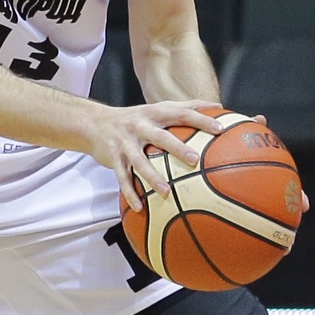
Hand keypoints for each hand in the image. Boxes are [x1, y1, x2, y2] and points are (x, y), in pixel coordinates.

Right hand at [86, 98, 228, 193]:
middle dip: (177, 148)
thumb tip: (218, 107)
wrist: (94, 122)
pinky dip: (130, 193)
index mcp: (155, 113)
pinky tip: (139, 207)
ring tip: (167, 192)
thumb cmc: (135, 118)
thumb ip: (185, 107)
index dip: (200, 119)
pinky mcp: (113, 157)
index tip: (219, 129)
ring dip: (152, 177)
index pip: (181, 113)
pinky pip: (122, 177)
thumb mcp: (156, 108)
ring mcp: (125, 142)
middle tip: (194, 160)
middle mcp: (140, 125)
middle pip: (160, 137)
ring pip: (139, 161)